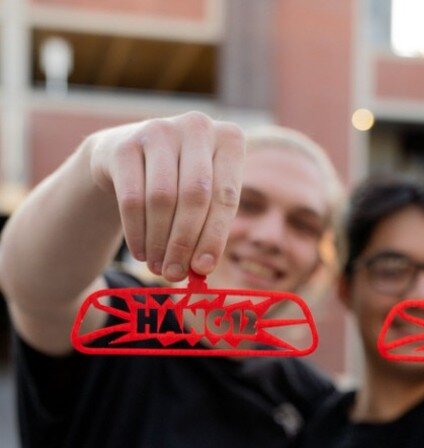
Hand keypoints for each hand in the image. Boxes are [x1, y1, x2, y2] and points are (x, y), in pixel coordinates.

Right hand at [88, 111, 244, 281]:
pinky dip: (137, 232)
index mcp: (230, 139)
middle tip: (176, 274)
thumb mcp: (206, 197)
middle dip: (185, 242)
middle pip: (194, 196)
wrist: (130, 155)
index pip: (226, 195)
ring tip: (159, 268)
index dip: (215, 236)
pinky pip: (131, 198)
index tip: (204, 269)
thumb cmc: (182, 182)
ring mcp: (159, 130)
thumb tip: (201, 269)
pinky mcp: (124, 144)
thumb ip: (209, 227)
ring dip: (160, 242)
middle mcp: (197, 127)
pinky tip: (141, 252)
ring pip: (162, 199)